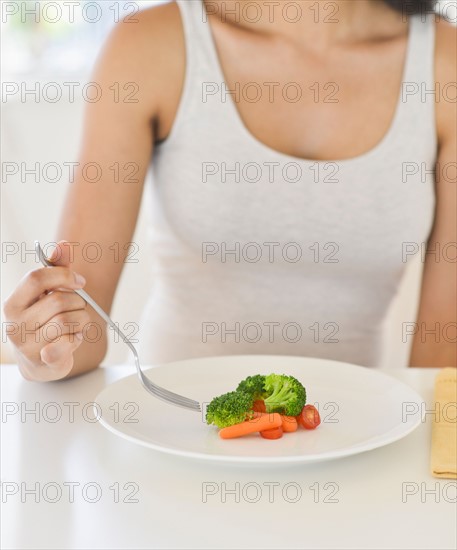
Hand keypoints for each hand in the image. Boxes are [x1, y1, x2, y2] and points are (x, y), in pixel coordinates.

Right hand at [3, 241, 90, 380]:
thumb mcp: (48, 295)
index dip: (63, 275)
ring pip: (67, 320)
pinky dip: (77, 338)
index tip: (80, 281)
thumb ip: (56, 270)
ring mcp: (27, 345)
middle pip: (58, 300)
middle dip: (78, 302)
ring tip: (77, 325)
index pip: (36, 278)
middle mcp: (15, 324)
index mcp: (13, 303)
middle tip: (78, 309)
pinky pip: (68, 342)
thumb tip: (63, 245)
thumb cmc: (44, 323)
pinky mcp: (42, 361)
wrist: (40, 362)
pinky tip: (73, 339)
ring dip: (82, 320)